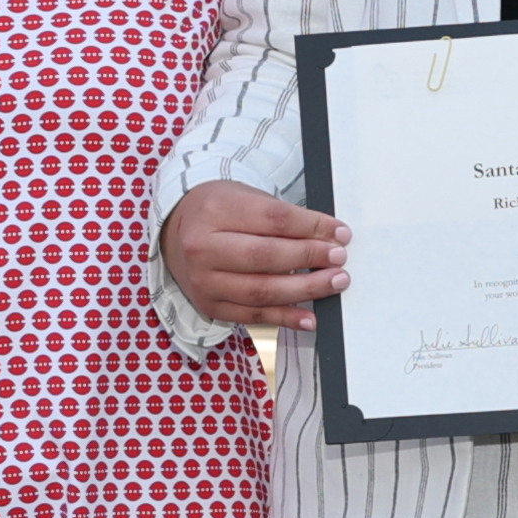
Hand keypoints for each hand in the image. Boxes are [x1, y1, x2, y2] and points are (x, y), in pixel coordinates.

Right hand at [160, 181, 346, 331]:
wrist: (177, 233)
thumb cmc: (218, 212)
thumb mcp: (245, 199)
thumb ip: (283, 218)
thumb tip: (329, 238)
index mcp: (214, 211)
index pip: (273, 219)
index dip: (312, 227)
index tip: (339, 233)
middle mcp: (203, 248)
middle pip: (265, 256)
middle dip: (309, 258)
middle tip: (339, 258)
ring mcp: (204, 281)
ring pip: (261, 290)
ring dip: (305, 290)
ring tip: (333, 283)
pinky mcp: (210, 306)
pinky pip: (253, 316)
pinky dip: (285, 318)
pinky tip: (310, 316)